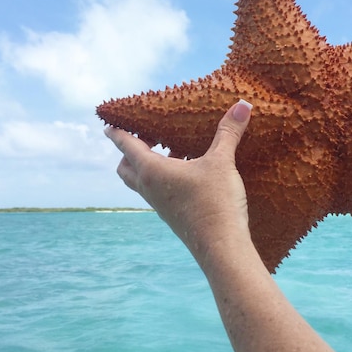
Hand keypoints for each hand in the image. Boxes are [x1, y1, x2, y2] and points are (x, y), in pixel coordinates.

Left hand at [104, 99, 252, 264]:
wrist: (221, 247)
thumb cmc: (216, 202)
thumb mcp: (222, 162)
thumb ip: (229, 132)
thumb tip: (242, 104)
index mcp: (152, 171)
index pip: (126, 146)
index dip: (117, 133)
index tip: (108, 125)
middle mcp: (149, 188)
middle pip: (125, 167)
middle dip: (128, 152)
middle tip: (144, 138)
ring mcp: (159, 205)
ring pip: (140, 182)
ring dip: (146, 166)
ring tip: (168, 153)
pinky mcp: (171, 216)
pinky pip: (156, 193)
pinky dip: (162, 179)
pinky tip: (187, 175)